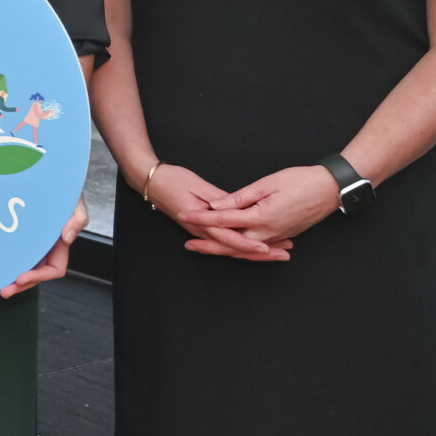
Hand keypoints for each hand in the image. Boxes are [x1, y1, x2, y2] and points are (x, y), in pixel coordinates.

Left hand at [1, 198, 86, 297]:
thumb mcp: (76, 202)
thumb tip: (67, 238)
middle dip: (21, 285)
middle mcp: (47, 247)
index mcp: (60, 244)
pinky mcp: (19, 236)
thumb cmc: (65, 191)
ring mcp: (33, 243)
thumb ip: (77, 219)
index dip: (39, 276)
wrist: (52, 180)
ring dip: (11, 278)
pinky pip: (13, 253)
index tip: (20, 277)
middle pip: (36, 274)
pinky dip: (5, 262)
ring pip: (23, 266)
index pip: (54, 269)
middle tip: (4, 291)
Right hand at [143, 162, 289, 260]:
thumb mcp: (197, 186)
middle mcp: (202, 231)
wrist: (151, 182)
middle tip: (283, 255)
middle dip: (259, 254)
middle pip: (234, 248)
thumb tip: (236, 208)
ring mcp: (203, 231)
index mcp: (200, 221)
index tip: (266, 248)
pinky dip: (244, 245)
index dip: (247, 244)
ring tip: (279, 252)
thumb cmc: (172, 180)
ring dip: (255, 252)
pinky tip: (260, 245)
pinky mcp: (204, 228)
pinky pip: (226, 241)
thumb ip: (218, 199)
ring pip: (232, 247)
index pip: (228, 237)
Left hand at [180, 164, 341, 255]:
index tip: (184, 215)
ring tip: (204, 248)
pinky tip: (232, 249)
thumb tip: (216, 206)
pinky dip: (242, 250)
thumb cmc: (301, 181)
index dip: (202, 219)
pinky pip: (257, 248)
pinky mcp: (282, 235)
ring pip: (244, 249)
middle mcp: (268, 232)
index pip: (224, 221)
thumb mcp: (267, 184)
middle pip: (231, 244)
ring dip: (223, 250)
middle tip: (188, 245)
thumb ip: (240, 197)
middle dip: (208, 246)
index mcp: (261, 217)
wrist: (331, 189)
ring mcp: (276, 236)